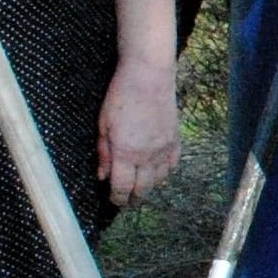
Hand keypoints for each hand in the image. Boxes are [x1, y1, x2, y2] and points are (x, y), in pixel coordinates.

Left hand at [98, 58, 180, 202]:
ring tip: (140, 186)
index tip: (113, 201)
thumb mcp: (103, 125)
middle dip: (132, 198)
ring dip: (149, 186)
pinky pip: (172, 165)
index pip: (121, 187)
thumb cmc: (121, 96)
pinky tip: (157, 170)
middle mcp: (147, 156)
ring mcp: (164, 149)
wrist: (149, 76)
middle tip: (126, 199)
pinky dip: (164, 171)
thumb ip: (103, 153)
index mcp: (125, 153)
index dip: (117, 198)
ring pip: (159, 180)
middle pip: (142, 189)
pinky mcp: (175, 140)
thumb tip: (102, 176)